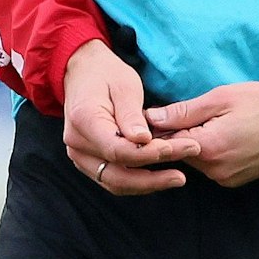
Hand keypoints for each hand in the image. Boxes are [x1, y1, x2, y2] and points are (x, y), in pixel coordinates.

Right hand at [61, 39, 198, 194]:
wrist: (83, 75)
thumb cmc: (107, 76)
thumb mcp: (124, 85)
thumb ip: (131, 114)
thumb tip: (143, 139)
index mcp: (84, 120)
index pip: (116, 149)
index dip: (147, 154)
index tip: (174, 150)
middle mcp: (77, 143)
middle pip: (115, 173)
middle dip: (151, 179)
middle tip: (181, 177)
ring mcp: (80, 155)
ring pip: (114, 182)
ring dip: (146, 184)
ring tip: (176, 178)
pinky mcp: (88, 160)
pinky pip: (113, 177)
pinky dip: (137, 180)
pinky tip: (161, 175)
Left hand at [146, 83, 258, 188]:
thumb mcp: (224, 97)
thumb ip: (184, 111)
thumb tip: (150, 118)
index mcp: (208, 147)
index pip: (165, 141)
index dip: (159, 126)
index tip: (158, 113)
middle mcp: (214, 170)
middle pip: (179, 153)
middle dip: (179, 135)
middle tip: (195, 112)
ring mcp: (226, 179)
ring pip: (196, 160)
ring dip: (197, 143)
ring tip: (217, 122)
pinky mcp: (237, 181)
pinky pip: (213, 166)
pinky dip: (213, 152)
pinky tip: (229, 134)